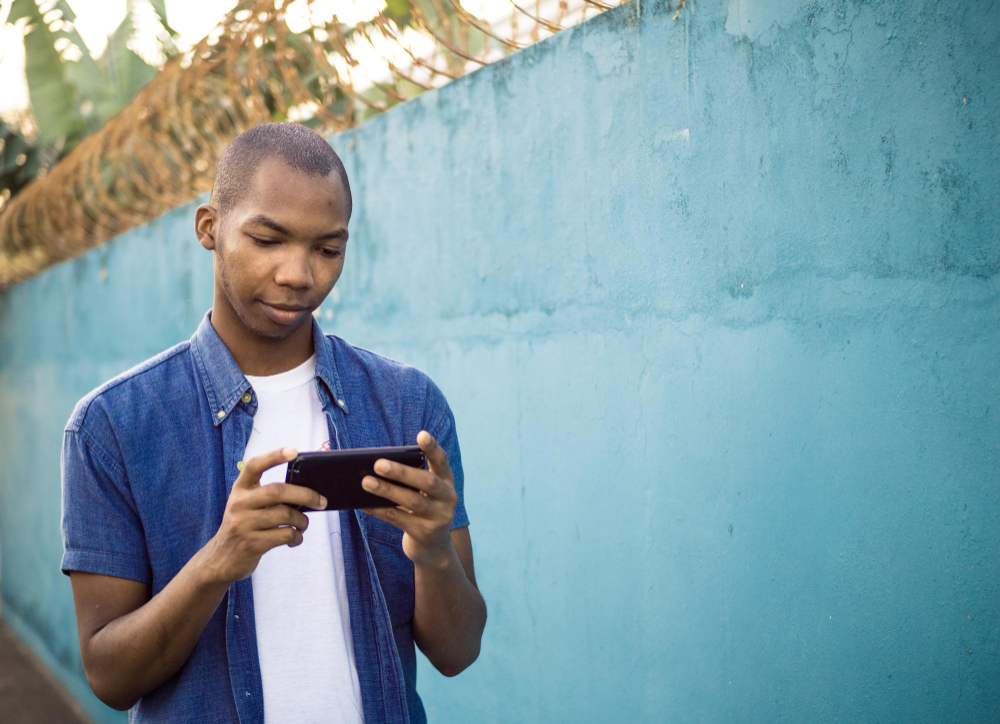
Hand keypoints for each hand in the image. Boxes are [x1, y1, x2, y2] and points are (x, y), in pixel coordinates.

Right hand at [201, 447, 327, 582]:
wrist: (221, 559)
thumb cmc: (244, 526)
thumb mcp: (247, 505)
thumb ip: (267, 495)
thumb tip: (308, 492)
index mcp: (240, 489)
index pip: (254, 465)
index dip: (274, 456)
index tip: (294, 451)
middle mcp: (239, 504)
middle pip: (277, 491)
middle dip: (305, 495)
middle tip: (322, 501)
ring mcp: (243, 524)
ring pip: (285, 515)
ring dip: (302, 521)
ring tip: (303, 525)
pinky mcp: (251, 544)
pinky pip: (285, 535)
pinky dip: (296, 537)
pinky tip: (294, 538)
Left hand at [361, 431, 457, 568]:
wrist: (434, 547)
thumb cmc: (423, 509)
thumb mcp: (424, 493)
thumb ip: (411, 479)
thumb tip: (376, 467)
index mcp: (447, 482)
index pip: (442, 461)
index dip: (433, 448)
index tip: (421, 434)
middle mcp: (447, 498)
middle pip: (426, 482)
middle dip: (402, 472)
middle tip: (378, 463)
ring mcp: (438, 517)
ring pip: (411, 501)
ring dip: (387, 490)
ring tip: (365, 481)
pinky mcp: (424, 533)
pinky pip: (398, 519)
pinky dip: (379, 510)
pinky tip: (364, 504)